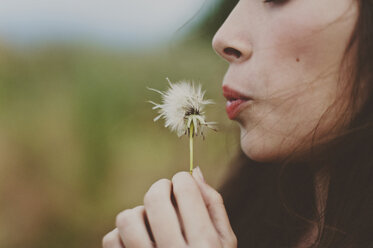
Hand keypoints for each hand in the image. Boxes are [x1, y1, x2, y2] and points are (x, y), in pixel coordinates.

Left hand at [102, 167, 236, 247]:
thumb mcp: (225, 244)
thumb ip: (213, 205)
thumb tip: (194, 171)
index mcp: (205, 245)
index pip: (185, 189)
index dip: (182, 180)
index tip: (182, 186)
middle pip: (155, 197)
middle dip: (161, 187)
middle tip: (166, 193)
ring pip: (128, 217)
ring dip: (140, 212)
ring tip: (152, 221)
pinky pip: (111, 239)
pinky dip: (122, 235)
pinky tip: (139, 240)